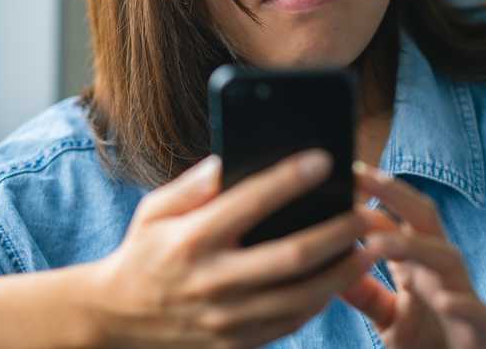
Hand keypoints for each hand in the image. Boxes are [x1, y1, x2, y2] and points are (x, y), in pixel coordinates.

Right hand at [84, 150, 375, 348]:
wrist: (115, 320)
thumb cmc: (144, 251)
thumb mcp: (155, 209)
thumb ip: (196, 183)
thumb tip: (236, 156)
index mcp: (192, 239)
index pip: (250, 202)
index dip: (290, 179)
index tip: (326, 158)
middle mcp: (211, 281)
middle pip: (291, 256)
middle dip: (337, 231)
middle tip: (368, 211)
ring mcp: (225, 320)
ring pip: (301, 297)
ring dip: (342, 271)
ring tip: (371, 247)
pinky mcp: (235, 345)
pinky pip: (290, 324)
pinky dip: (321, 301)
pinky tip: (341, 278)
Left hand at [341, 162, 485, 348]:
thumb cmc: (431, 336)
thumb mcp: (388, 315)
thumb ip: (363, 292)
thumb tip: (327, 265)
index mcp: (417, 260)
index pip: (392, 218)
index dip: (368, 195)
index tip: (340, 174)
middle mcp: (439, 267)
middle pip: (423, 218)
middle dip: (394, 193)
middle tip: (359, 175)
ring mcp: (461, 292)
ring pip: (445, 256)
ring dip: (414, 246)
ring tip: (378, 243)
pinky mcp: (478, 326)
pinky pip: (474, 309)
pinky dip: (460, 303)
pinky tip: (442, 300)